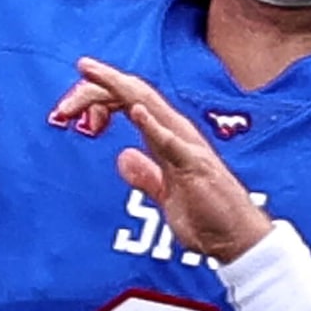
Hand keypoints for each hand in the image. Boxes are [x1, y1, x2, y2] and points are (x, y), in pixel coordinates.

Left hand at [49, 58, 273, 262]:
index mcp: (168, 139)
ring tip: (93, 73)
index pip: (132, 103)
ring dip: (119, 88)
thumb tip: (124, 158)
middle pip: (135, 95)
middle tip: (78, 70)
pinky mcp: (195, 166)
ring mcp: (187, 147)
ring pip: (149, 105)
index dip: (103, 94)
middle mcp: (177, 134)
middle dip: (103, 82)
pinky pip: (171, 141)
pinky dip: (153, 124)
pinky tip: (135, 111)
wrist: (237, 240)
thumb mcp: (165, 196)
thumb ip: (146, 176)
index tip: (73, 99)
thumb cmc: (208, 218)